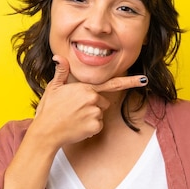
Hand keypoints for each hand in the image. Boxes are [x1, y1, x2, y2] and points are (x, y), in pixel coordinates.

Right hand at [31, 55, 147, 146]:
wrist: (46, 132)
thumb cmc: (49, 110)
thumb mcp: (54, 88)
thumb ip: (61, 72)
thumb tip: (58, 57)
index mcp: (86, 88)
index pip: (112, 84)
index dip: (130, 81)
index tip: (144, 80)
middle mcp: (93, 99)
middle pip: (103, 102)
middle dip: (93, 106)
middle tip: (75, 110)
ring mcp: (95, 113)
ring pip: (100, 114)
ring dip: (90, 117)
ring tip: (74, 118)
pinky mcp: (95, 126)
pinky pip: (98, 126)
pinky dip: (89, 128)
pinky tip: (77, 127)